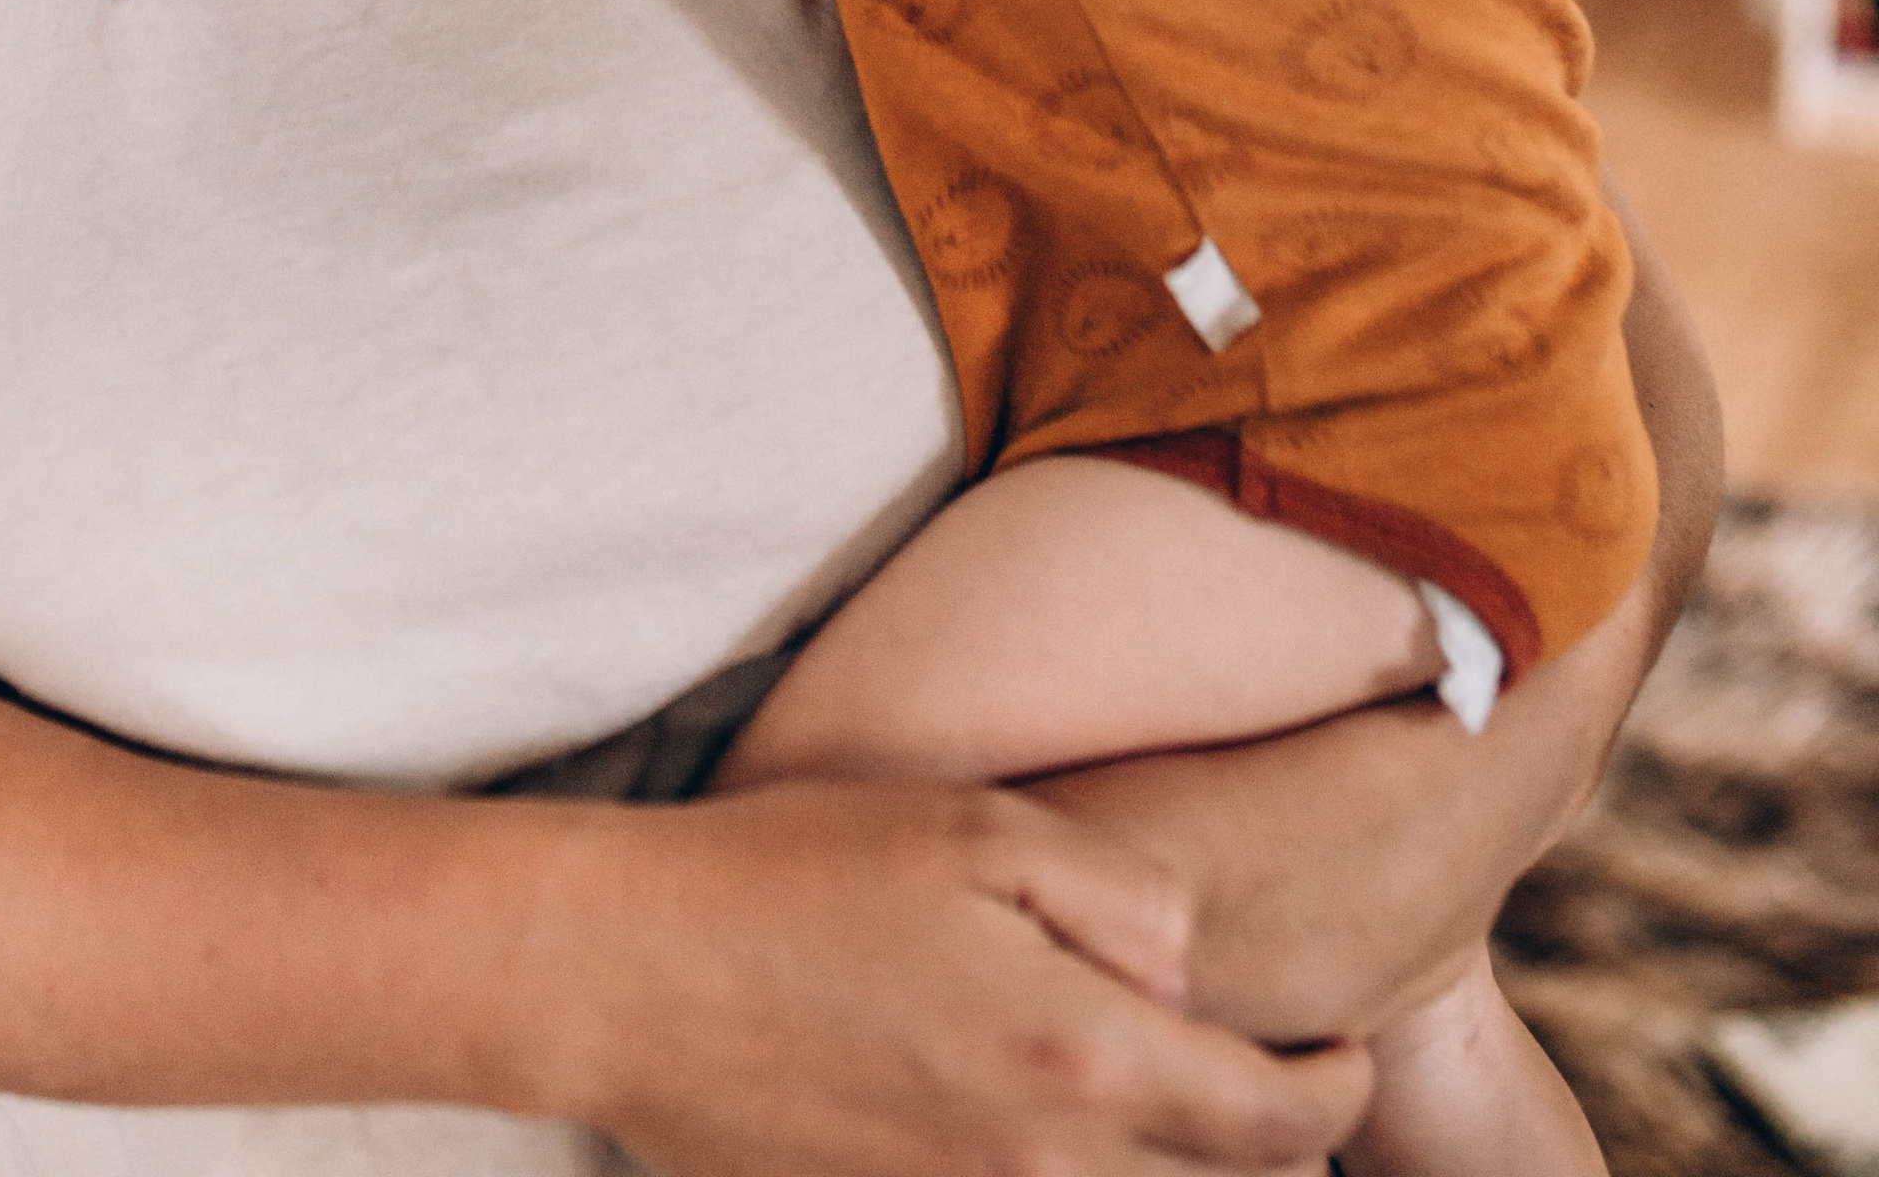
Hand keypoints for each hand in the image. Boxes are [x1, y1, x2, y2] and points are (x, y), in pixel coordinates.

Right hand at [528, 777, 1369, 1173]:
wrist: (624, 975)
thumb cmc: (796, 873)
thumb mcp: (976, 829)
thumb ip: (1120, 901)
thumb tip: (1186, 979)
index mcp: (1076, 1062)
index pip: (1272, 1127)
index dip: (1335, 1095)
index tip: (1348, 1056)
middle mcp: (1036, 1170)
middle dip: (1270, 1151)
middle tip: (1278, 1084)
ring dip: (1171, 1173)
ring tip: (1170, 1106)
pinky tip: (1046, 1124)